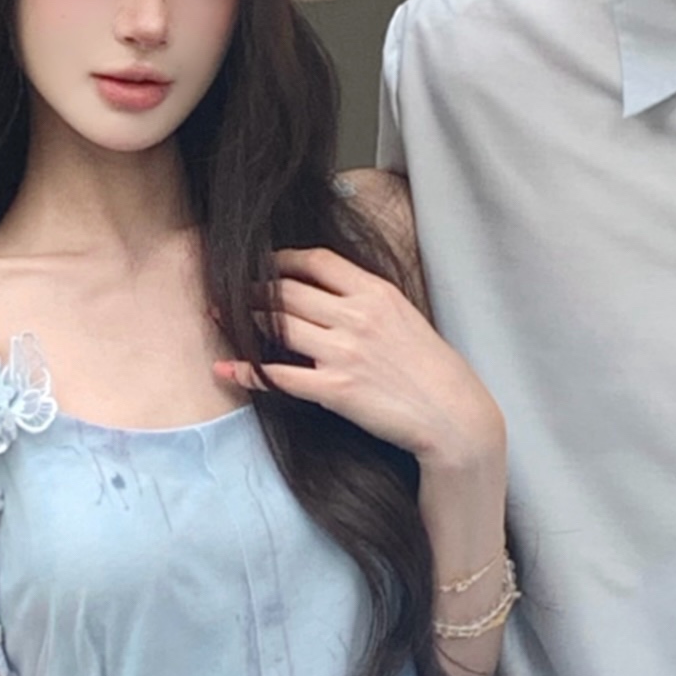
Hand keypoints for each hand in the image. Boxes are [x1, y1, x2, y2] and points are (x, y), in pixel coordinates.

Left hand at [217, 248, 503, 476]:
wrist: (453, 416)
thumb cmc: (435, 370)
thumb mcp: (407, 318)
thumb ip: (370, 302)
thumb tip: (333, 293)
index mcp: (376, 293)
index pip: (316, 261)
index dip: (281, 259)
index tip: (263, 263)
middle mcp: (356, 317)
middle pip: (288, 291)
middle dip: (252, 288)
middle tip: (229, 289)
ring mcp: (343, 353)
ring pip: (278, 326)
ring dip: (244, 319)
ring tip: (222, 316)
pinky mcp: (334, 390)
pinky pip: (279, 376)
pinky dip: (248, 372)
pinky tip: (227, 368)